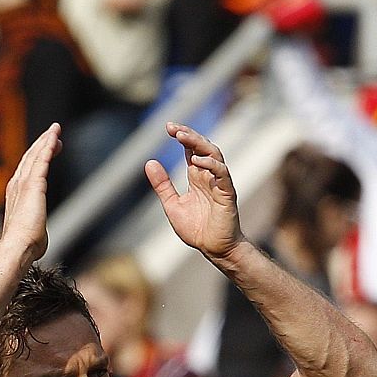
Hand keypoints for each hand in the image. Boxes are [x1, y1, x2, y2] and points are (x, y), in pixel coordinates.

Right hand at [0, 123, 61, 263]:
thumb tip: (37, 237)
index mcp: (16, 195)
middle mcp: (16, 185)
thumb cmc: (25, 245)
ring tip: (55, 129)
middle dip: (41, 144)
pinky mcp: (34, 184)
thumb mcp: (32, 231)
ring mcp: (24, 183)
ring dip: (46, 140)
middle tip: (53, 133)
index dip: (36, 157)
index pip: (27, 171)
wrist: (17, 247)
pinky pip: (42, 159)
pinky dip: (48, 145)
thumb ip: (34, 227)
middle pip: (30, 158)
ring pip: (36, 155)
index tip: (47, 149)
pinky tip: (54, 136)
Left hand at [147, 123, 244, 260]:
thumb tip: (149, 162)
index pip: (191, 149)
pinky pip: (223, 174)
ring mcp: (219, 183)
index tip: (168, 127)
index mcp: (196, 177)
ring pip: (214, 155)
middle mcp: (208, 176)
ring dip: (199, 144)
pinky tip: (196, 161)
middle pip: (203, 147)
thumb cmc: (197, 229)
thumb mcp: (172, 205)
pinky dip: (211, 165)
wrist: (214, 249)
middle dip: (189, 135)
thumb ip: (162, 185)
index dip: (182, 136)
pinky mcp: (227, 194)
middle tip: (173, 128)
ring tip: (183, 138)